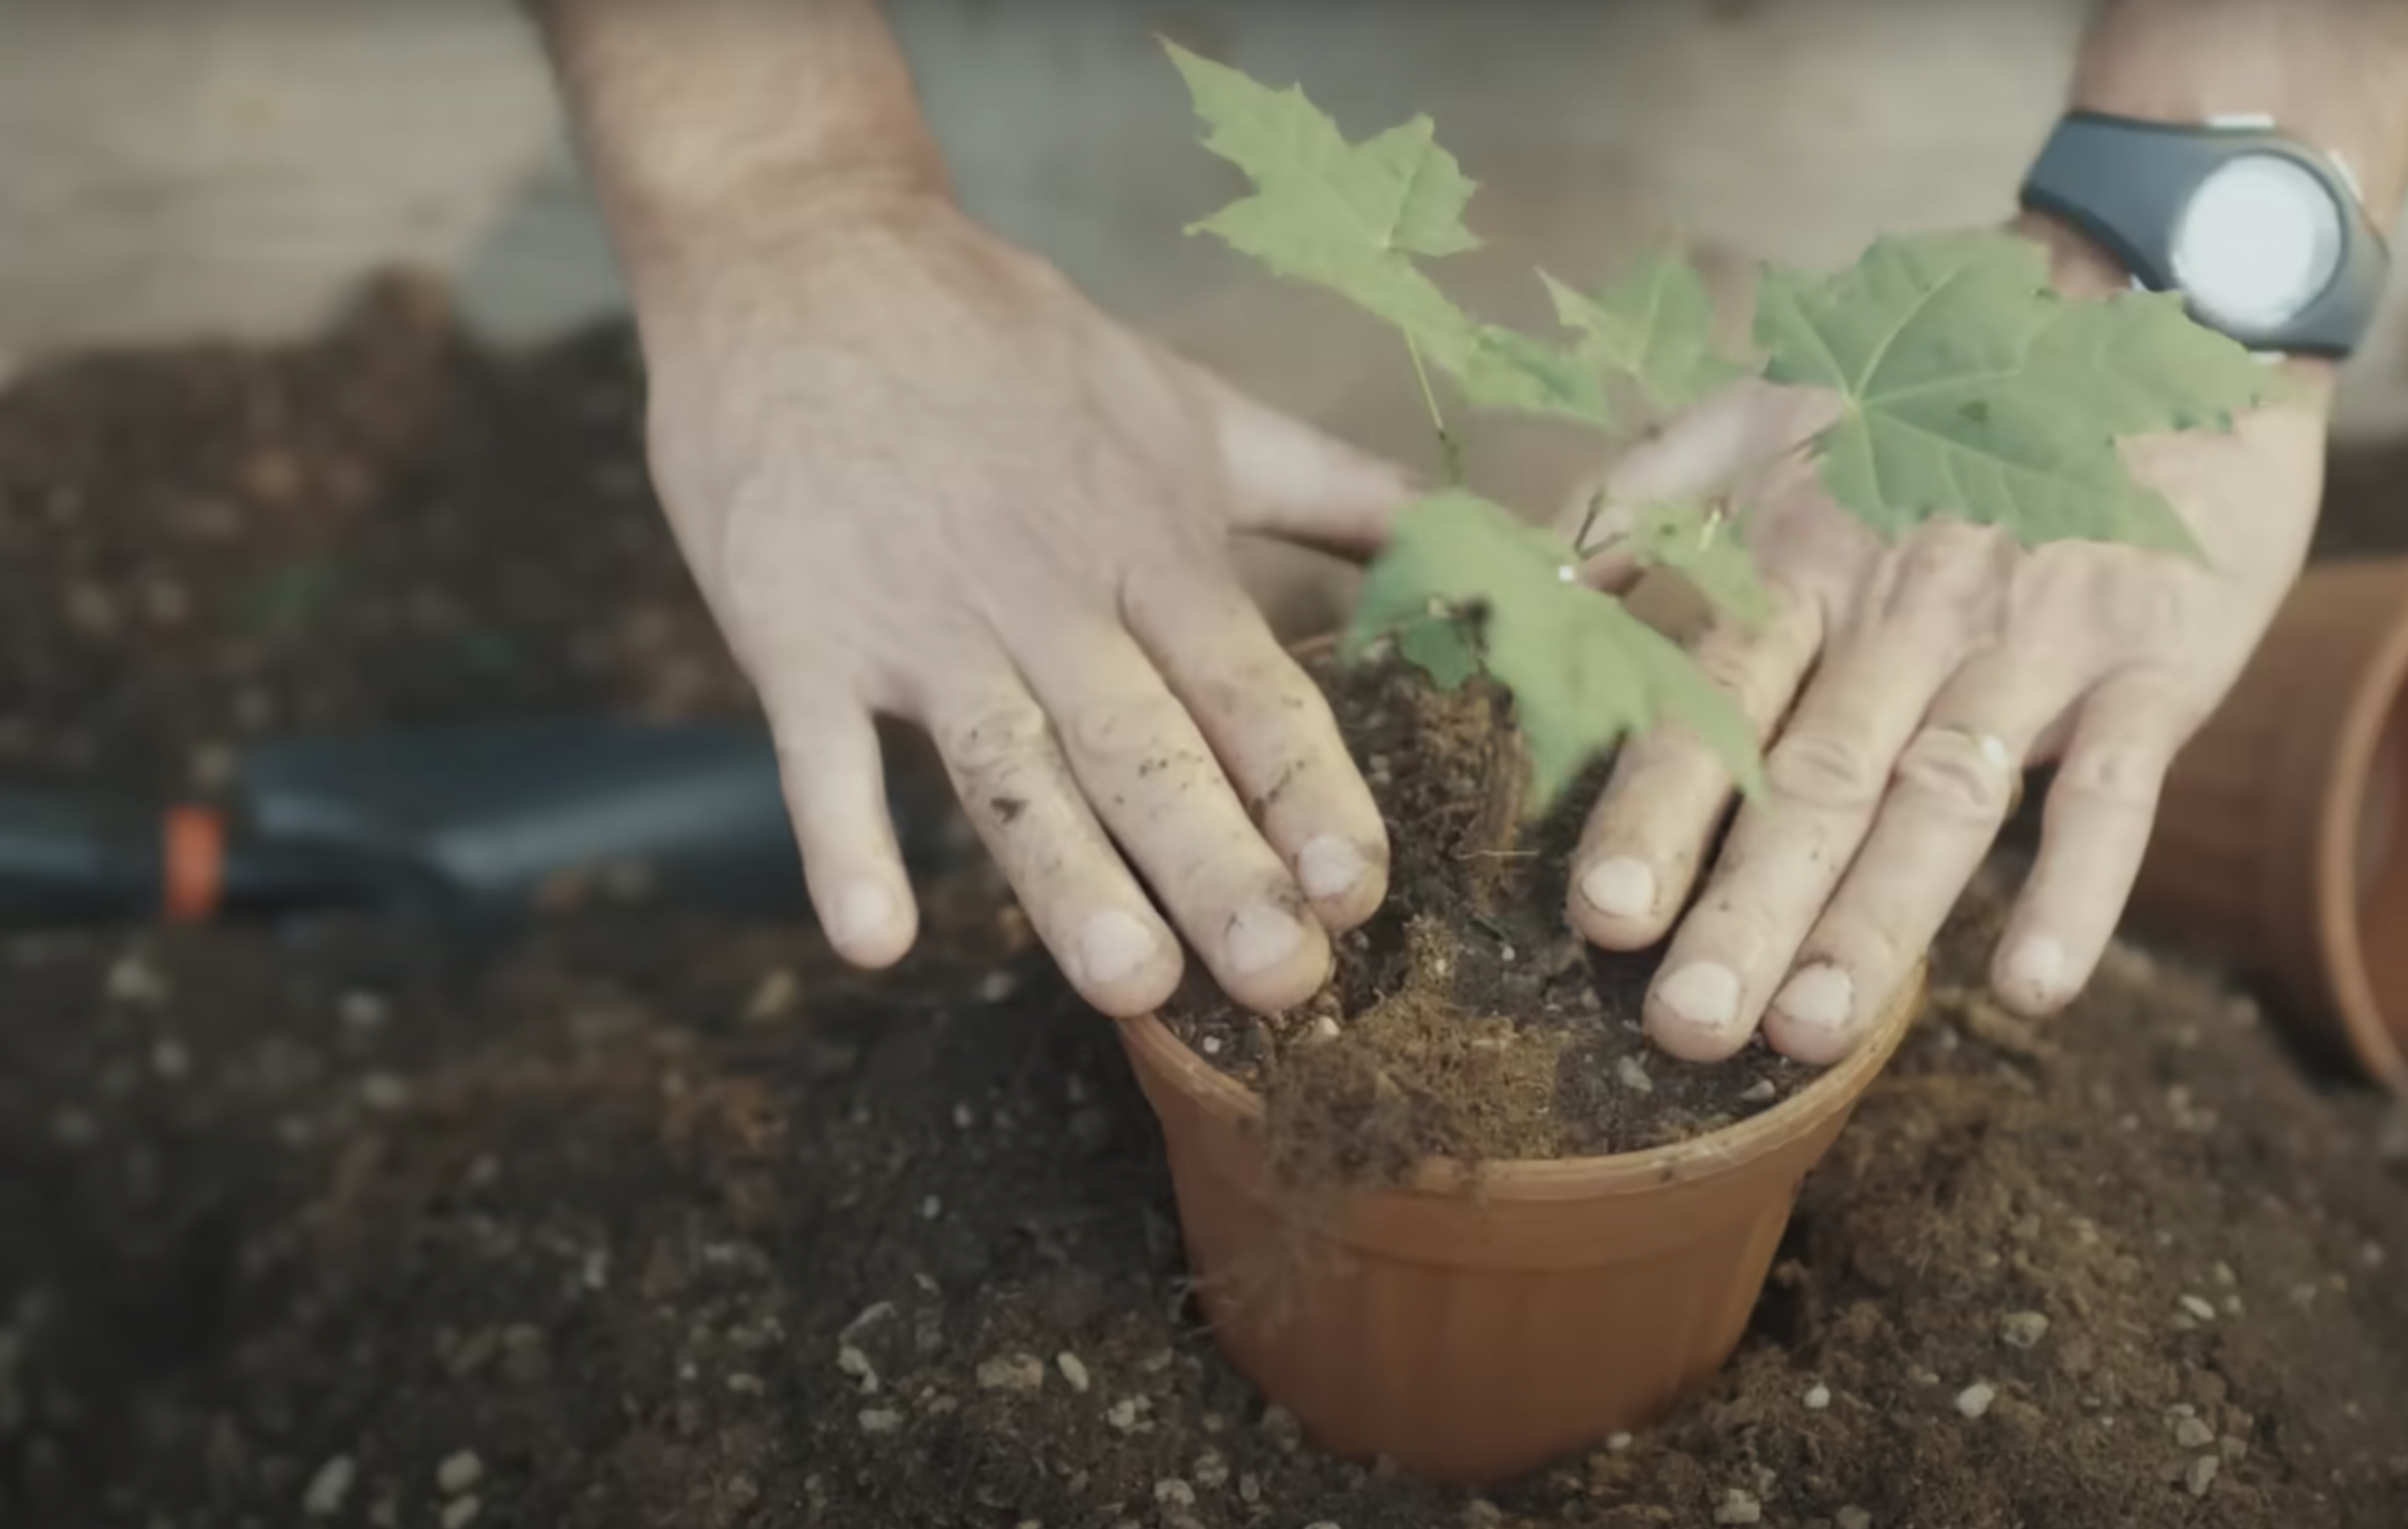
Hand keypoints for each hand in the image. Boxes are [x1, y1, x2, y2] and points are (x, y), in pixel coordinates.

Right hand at [631, 180, 1412, 1013]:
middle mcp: (1049, 592)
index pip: (1247, 684)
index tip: (1359, 887)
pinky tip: (874, 940)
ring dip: (1067, 876)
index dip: (1306, 786)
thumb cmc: (1014, 347)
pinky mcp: (799, 632)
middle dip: (1220, 866)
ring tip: (1131, 983)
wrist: (809, 255)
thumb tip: (1486, 537)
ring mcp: (921, 618)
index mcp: (1151, 545)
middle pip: (1146, 746)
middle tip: (1286, 982)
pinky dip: (841, 843)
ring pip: (1010, 764)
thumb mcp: (1195, 407)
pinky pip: (820, 754)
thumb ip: (1337, 490)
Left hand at [1565, 219, 2332, 1062]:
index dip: (1659, 807)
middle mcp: (1909, 608)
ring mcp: (2036, 637)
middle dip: (1748, 905)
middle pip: (1817, 774)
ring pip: (1943, 795)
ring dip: (1878, 919)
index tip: (1602, 912)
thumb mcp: (1780, 411)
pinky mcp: (2156, 659)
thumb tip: (1535, 580)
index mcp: (1809, 558)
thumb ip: (1652, 497)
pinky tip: (2033, 987)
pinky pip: (2116, 787)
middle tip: (1685, 1024)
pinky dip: (2081, 887)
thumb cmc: (1942, 395)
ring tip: (1811, 1030)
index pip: (1717, 697)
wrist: (2160, 306)